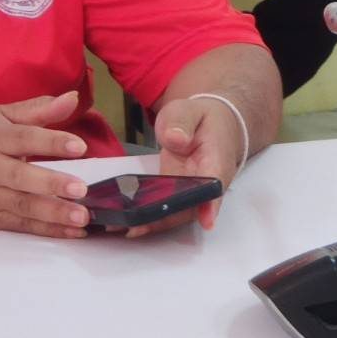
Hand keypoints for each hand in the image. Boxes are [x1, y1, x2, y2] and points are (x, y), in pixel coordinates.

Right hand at [0, 91, 91, 237]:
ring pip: (22, 206)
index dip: (52, 143)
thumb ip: (39, 109)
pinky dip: (47, 230)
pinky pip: (21, 225)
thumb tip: (73, 98)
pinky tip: (72, 232)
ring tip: (81, 217)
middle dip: (51, 184)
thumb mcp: (2, 115)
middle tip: (81, 189)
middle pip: (20, 177)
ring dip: (53, 214)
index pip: (24, 138)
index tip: (79, 146)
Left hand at [125, 96, 244, 237]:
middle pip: (191, 208)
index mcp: (216, 161)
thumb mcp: (188, 111)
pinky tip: (125, 221)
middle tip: (133, 226)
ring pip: (177, 214)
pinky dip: (147, 216)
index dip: (209, 204)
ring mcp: (193, 193)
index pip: (215, 185)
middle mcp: (207, 185)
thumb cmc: (200, 118)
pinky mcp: (179, 196)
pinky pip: (166, 210)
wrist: (210, 126)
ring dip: (152, 222)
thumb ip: (181, 122)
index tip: (203, 220)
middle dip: (164, 219)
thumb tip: (176, 139)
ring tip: (120, 225)